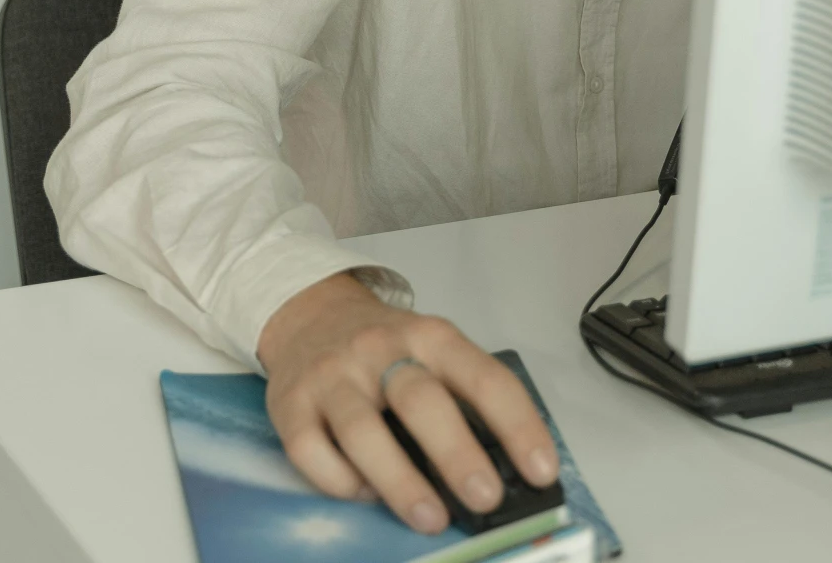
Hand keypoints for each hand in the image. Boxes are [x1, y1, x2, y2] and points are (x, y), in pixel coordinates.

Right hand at [256, 273, 558, 533]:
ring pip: (362, 430)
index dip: (517, 424)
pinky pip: (310, 450)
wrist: (310, 313)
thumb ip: (463, 397)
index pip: (483, 377)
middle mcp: (379, 350)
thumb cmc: (384, 348)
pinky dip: (340, 482)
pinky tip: (364, 494)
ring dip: (400, 480)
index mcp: (430, 337)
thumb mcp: (432, 350)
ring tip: (431, 518)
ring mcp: (332, 376)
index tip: (541, 469)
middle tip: (485, 497)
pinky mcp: (290, 403)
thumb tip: (504, 471)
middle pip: (420, 400)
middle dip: (456, 453)